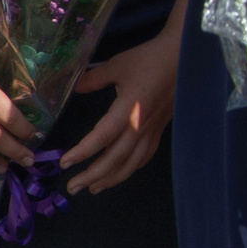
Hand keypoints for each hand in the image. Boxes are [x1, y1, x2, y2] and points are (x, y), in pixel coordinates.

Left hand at [62, 13, 183, 193]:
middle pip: (116, 158)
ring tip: (94, 189)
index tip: (65, 162)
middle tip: (73, 187)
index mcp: (128, 109)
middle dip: (93, 175)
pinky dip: (132, 168)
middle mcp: (140, 125)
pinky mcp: (159, 130)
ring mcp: (152, 130)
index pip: (103, 137)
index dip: (83, 152)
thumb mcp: (117, 65)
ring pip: (132, 162)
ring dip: (112, 179)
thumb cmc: (149, 59)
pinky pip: (145, 156)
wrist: (181, 58)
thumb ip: (93, 79)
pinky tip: (121, 173)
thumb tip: (74, 87)